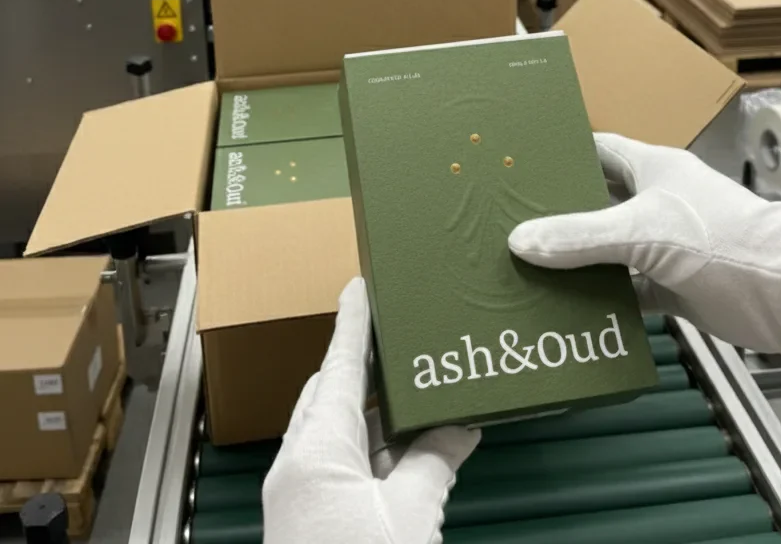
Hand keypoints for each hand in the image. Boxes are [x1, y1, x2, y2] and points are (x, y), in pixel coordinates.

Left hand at [262, 278, 479, 543]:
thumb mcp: (411, 518)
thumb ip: (433, 464)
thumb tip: (457, 428)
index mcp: (315, 451)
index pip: (336, 365)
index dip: (352, 322)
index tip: (361, 284)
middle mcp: (298, 467)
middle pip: (331, 396)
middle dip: (365, 367)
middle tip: (399, 336)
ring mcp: (302, 497)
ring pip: (339, 435)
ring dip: (377, 417)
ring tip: (420, 393)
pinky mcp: (311, 524)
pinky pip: (344, 470)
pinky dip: (378, 455)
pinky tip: (415, 453)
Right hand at [508, 133, 780, 374]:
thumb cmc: (718, 238)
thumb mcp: (641, 230)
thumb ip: (580, 237)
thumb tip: (519, 242)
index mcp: (652, 168)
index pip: (598, 151)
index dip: (562, 154)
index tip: (519, 165)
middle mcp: (655, 202)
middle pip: (596, 203)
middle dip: (557, 213)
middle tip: (507, 221)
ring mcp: (662, 245)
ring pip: (606, 249)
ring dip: (574, 261)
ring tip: (522, 266)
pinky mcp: (669, 285)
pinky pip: (623, 289)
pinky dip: (599, 298)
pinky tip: (563, 306)